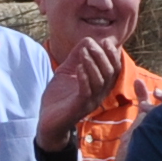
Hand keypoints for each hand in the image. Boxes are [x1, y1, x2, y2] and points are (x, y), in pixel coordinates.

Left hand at [35, 31, 122, 145]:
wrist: (48, 121)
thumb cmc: (59, 96)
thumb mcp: (67, 71)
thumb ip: (76, 56)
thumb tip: (87, 39)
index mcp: (100, 86)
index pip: (114, 68)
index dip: (112, 54)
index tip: (105, 41)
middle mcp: (99, 94)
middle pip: (110, 73)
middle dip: (102, 56)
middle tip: (91, 44)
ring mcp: (91, 102)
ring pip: (100, 81)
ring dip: (92, 64)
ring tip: (83, 52)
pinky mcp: (79, 108)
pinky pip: (86, 92)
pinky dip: (84, 78)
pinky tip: (78, 67)